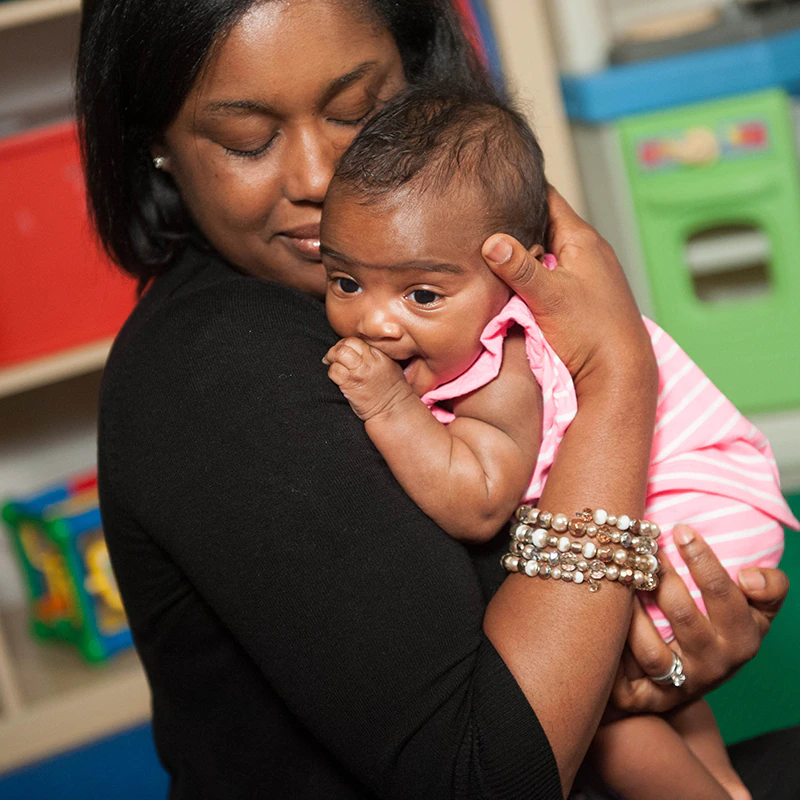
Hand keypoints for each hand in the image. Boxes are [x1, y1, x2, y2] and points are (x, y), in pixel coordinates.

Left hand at [323, 337, 412, 420]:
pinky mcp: (350, 385)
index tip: (343, 350)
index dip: (346, 343)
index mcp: (378, 355)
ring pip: (338, 355)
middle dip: (336, 348)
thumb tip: (361, 348)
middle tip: (333, 356)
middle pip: (346, 344)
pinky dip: (332, 372)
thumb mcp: (391, 365)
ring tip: (331, 363)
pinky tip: (335, 376)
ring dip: (331, 358)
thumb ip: (376, 354)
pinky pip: (334, 371)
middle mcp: (368, 361)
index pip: (356, 340)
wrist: (393, 409)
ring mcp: (358, 373)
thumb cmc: (393, 389)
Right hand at [481, 186, 655, 393]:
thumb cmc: (591, 334)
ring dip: (524, 249)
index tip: (493, 182)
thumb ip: (520, 268)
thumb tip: (492, 241)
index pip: (548, 197)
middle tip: (481, 214)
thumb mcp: (549, 298)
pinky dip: (532, 271)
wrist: (619, 375)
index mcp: (582, 240)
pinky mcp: (582, 296)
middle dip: (516, 219)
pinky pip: (551, 273)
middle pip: (545, 224)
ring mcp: (586, 274)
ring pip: (547, 250)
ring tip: (488, 243)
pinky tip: (513, 280)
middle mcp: (587, 251)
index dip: (522, 187)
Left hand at [611, 525, 788, 713]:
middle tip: (639, 546)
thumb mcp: (755, 608)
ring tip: (619, 577)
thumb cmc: (720, 626)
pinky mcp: (644, 699)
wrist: (690, 680)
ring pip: (651, 651)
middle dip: (660, 576)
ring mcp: (679, 684)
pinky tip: (602, 618)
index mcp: (743, 640)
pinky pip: (623, 677)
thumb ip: (768, 587)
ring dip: (632, 613)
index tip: (680, 529)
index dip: (702, 559)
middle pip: (684, 616)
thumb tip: (749, 576)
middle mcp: (713, 666)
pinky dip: (612, 648)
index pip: (724, 595)